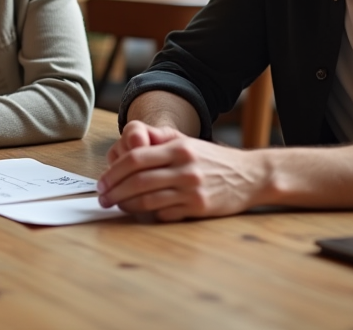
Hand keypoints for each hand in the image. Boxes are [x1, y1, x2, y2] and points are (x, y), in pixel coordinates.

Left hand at [96, 120, 270, 220]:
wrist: (250, 175)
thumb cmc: (212, 158)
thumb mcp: (187, 140)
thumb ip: (158, 139)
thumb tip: (127, 142)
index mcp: (179, 147)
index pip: (136, 157)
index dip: (114, 171)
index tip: (102, 181)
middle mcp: (185, 167)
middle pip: (138, 180)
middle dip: (115, 190)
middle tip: (103, 198)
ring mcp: (193, 189)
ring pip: (148, 199)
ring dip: (127, 205)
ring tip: (116, 206)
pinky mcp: (199, 207)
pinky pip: (165, 213)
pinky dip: (148, 214)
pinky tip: (139, 213)